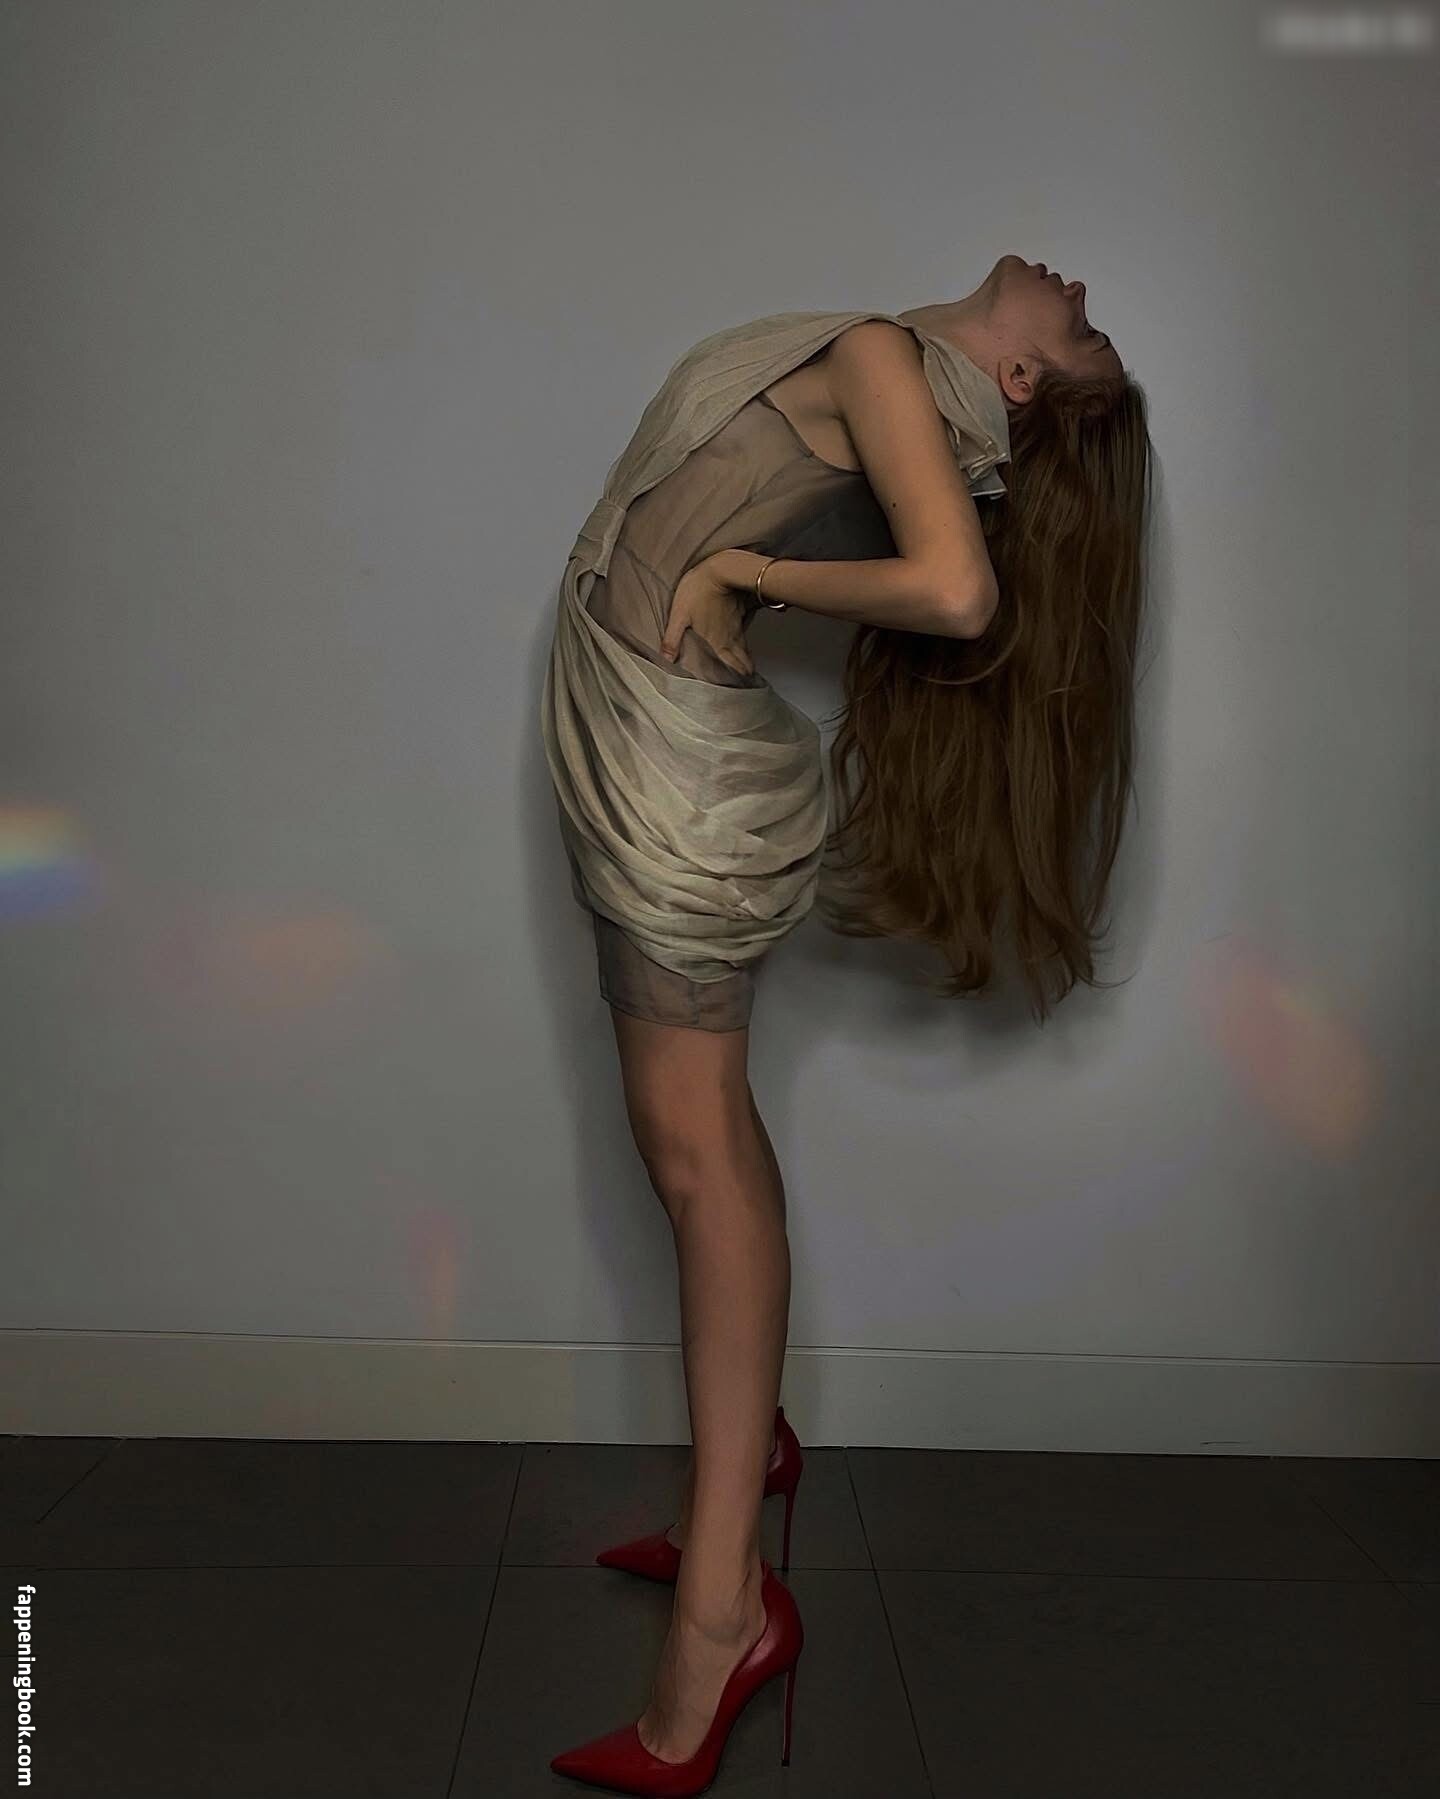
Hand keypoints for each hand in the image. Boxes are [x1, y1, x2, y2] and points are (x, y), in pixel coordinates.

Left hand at [660, 551, 755, 676]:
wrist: (720, 569)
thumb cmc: (697, 591)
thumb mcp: (679, 615)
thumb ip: (673, 639)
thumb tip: (666, 659)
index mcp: (716, 643)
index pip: (730, 666)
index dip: (735, 678)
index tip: (739, 686)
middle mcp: (730, 638)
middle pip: (742, 660)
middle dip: (744, 671)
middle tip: (745, 680)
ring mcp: (737, 626)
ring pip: (744, 647)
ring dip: (745, 658)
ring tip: (746, 667)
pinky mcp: (740, 613)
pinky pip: (743, 633)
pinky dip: (743, 643)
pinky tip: (741, 643)